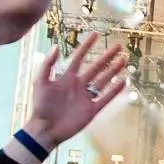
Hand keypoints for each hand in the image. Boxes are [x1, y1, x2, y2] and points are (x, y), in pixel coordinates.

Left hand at [25, 31, 127, 146]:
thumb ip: (47, 65)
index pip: (79, 57)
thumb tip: (56, 46)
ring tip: (124, 60)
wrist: (45, 129)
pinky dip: (114, 90)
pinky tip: (123, 82)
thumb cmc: (40, 106)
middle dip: (107, 56)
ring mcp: (86, 97)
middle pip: (96, 67)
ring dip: (113, 70)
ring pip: (103, 80)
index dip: (87, 45)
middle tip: (118, 46)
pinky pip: (106, 98)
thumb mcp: (40, 82)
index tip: (96, 34)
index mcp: (66, 77)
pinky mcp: (91, 110)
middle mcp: (78, 85)